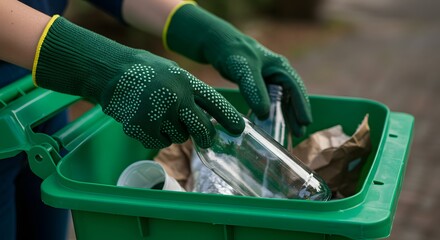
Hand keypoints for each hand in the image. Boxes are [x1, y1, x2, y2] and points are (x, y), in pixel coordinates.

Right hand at [33, 15, 243, 148]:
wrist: (111, 71)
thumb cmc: (144, 73)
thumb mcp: (173, 74)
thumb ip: (189, 93)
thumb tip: (207, 118)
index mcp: (186, 81)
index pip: (214, 102)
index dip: (228, 117)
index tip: (238, 129)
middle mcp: (177, 97)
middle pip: (202, 128)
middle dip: (206, 136)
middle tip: (205, 139)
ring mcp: (160, 113)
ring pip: (180, 136)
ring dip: (173, 132)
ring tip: (157, 115)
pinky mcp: (144, 127)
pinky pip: (159, 142)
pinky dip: (154, 137)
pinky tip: (145, 121)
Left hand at [165, 2, 311, 135]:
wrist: (217, 44)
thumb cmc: (232, 53)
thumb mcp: (244, 70)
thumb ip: (255, 90)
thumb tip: (265, 114)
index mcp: (280, 67)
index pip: (296, 88)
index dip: (301, 105)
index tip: (305, 122)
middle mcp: (277, 73)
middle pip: (292, 96)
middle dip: (296, 114)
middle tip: (299, 133)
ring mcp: (268, 78)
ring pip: (281, 99)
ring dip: (286, 115)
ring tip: (290, 133)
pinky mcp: (258, 84)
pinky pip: (270, 100)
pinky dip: (273, 112)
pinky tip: (271, 123)